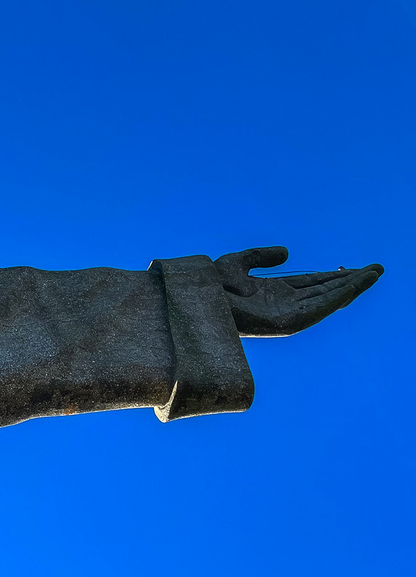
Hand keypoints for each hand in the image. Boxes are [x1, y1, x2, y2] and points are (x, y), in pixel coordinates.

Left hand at [212, 246, 382, 336]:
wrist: (200, 297)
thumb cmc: (211, 284)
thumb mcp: (239, 262)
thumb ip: (262, 256)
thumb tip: (287, 253)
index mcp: (275, 293)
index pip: (313, 283)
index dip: (335, 275)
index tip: (357, 268)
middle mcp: (284, 305)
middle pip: (325, 291)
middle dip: (351, 280)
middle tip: (376, 269)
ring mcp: (286, 314)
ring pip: (326, 300)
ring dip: (351, 287)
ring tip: (373, 274)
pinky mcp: (286, 323)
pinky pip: (318, 310)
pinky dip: (336, 298)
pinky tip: (353, 287)